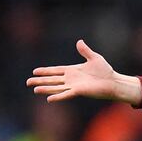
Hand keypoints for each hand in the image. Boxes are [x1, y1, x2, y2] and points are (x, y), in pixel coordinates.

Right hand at [27, 40, 141, 105]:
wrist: (113, 82)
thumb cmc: (105, 71)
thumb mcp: (94, 58)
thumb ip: (85, 51)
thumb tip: (79, 41)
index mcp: (72, 70)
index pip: (55, 71)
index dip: (45, 71)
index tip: (35, 71)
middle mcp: (71, 79)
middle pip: (52, 80)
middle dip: (40, 81)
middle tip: (28, 82)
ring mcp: (74, 86)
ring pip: (56, 87)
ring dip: (45, 88)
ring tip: (34, 89)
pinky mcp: (78, 91)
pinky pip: (65, 94)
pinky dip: (57, 96)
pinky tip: (49, 98)